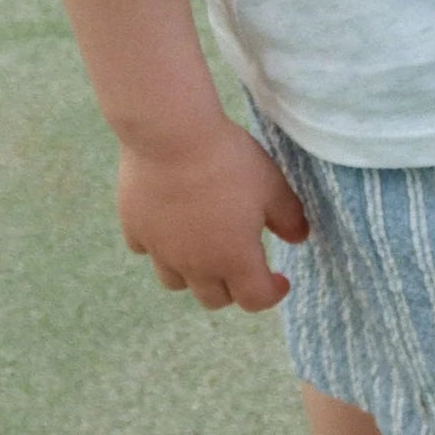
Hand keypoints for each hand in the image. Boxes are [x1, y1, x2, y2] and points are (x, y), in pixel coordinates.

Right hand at [117, 120, 309, 312]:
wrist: (171, 136)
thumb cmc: (228, 161)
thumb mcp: (271, 186)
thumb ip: (288, 217)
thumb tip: (299, 238)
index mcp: (234, 259)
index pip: (255, 299)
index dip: (272, 293)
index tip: (280, 280)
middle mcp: (195, 265)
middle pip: (214, 299)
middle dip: (233, 288)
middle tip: (242, 264)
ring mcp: (161, 250)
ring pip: (176, 282)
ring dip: (193, 275)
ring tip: (202, 250)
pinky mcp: (134, 229)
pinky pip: (146, 250)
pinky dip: (159, 247)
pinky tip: (167, 226)